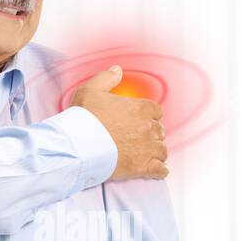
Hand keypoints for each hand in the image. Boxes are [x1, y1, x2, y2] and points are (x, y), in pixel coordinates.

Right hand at [70, 65, 167, 180]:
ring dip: (155, 152)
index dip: (148, 117)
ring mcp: (148, 148)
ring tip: (144, 155)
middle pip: (159, 131)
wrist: (78, 146)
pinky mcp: (143, 167)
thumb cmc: (84, 118)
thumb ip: (107, 78)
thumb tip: (117, 69)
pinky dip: (159, 170)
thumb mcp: (91, 90)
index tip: (138, 122)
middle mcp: (149, 127)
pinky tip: (155, 170)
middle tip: (137, 139)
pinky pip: (161, 170)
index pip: (156, 111)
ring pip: (162, 150)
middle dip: (150, 135)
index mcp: (141, 107)